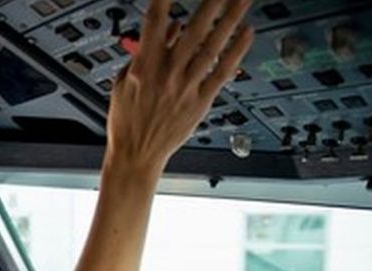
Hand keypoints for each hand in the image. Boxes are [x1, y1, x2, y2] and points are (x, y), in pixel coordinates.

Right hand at [104, 0, 253, 189]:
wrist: (136, 154)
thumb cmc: (127, 121)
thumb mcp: (123, 83)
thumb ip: (146, 53)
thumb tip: (169, 29)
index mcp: (143, 66)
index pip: (155, 21)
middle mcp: (167, 74)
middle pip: (194, 30)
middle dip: (211, 3)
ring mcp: (186, 87)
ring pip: (213, 46)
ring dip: (230, 20)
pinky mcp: (200, 101)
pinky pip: (222, 72)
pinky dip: (237, 51)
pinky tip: (248, 33)